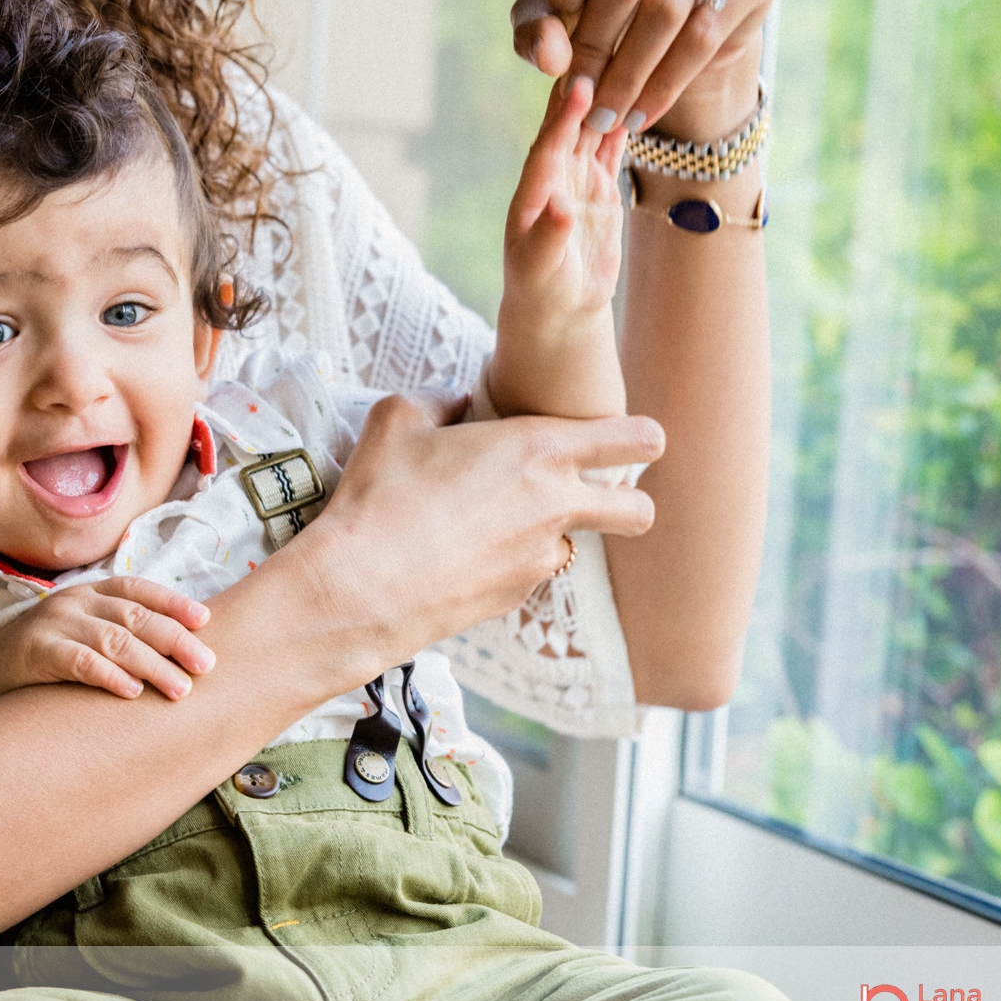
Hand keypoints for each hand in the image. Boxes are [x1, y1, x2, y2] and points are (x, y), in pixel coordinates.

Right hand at [0, 577, 214, 700]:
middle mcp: (76, 602)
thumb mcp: (87, 633)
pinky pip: (80, 661)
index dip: (173, 603)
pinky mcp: (37, 650)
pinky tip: (132, 691)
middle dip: (174, 640)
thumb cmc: (52, 657)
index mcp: (92, 592)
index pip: (138, 590)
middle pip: (134, 616)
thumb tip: (184, 650)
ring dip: (152, 664)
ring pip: (114, 639)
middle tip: (206, 665)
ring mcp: (55, 623)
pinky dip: (109, 675)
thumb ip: (124, 633)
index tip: (205, 622)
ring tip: (179, 688)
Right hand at [284, 396, 663, 677]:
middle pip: (638, 510)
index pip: (634, 440)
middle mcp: (555, 506)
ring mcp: (539, 557)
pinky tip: (459, 556)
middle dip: (629, 502)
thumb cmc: (380, 494)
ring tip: (490, 524)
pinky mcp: (515, 597)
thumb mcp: (398, 418)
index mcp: (539, 448)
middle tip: (595, 493)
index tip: (631, 440)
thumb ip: (442, 403)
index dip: (640, 438)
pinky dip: (508, 563)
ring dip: (548, 533)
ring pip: (573, 544)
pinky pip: (528, 573)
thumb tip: (456, 405)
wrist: (360, 586)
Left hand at [505, 74, 627, 331]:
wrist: (559, 309)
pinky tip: (641, 91)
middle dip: (587, 90)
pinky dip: (625, 122)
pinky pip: (613, 147)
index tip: (578, 84)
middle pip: (571, 126)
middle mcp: (553, 178)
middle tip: (606, 47)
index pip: (549, 147)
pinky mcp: (599, 187)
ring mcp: (577, 179)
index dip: (563, 117)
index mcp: (533, 192)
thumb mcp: (543, 270)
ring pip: (594, 130)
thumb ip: (550, 237)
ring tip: (630, 57)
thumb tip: (560, 208)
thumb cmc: (542, 292)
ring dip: (608, 98)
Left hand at [509, 0, 778, 141]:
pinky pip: (704, 34)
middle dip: (591, 48)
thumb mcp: (561, 1)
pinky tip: (639, 113)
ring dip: (627, 75)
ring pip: (665, 10)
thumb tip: (549, 58)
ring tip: (604, 115)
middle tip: (578, 95)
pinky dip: (665, 83)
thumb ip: (536, 22)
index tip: (558, 41)